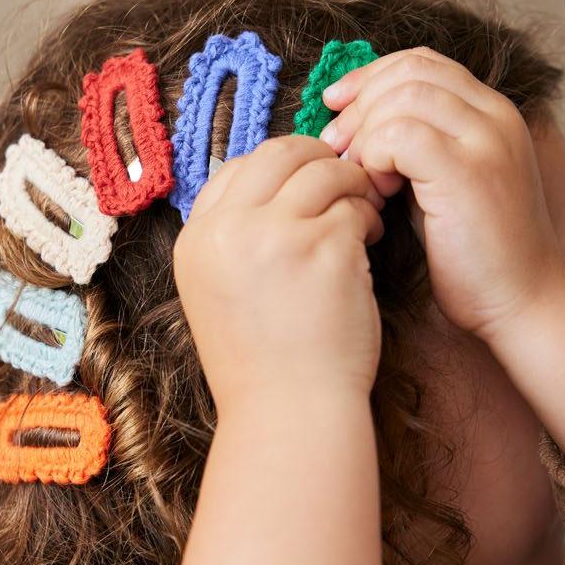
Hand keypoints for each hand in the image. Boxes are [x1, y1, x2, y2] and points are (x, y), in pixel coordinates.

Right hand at [173, 135, 385, 412]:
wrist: (288, 411)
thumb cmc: (260, 361)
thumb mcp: (217, 293)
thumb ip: (233, 240)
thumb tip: (274, 190)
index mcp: (195, 240)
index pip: (233, 169)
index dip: (276, 171)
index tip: (301, 189)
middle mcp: (226, 229)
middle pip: (278, 153)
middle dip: (318, 159)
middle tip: (342, 181)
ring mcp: (273, 234)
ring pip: (323, 171)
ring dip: (350, 187)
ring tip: (360, 218)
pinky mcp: (323, 246)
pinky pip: (354, 206)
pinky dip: (368, 218)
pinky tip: (368, 245)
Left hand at [319, 46, 564, 346]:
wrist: (517, 301)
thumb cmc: (469, 254)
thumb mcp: (437, 186)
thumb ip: (409, 149)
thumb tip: (350, 131)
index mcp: (487, 114)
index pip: (420, 63)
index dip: (369, 77)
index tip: (335, 107)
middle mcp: (493, 117)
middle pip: (408, 72)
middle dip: (358, 106)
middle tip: (334, 147)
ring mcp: (485, 141)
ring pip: (402, 97)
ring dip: (365, 134)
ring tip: (359, 177)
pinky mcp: (468, 173)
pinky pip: (401, 135)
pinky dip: (374, 158)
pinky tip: (376, 193)